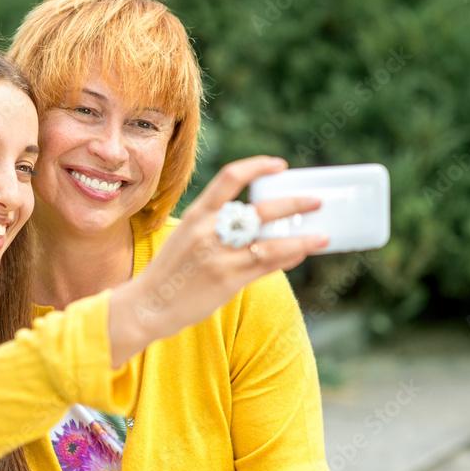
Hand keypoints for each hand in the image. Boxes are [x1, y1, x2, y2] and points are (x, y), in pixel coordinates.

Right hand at [108, 155, 325, 365]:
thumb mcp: (185, 238)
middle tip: (314, 201)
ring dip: (302, 237)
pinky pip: (265, 265)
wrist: (147, 305)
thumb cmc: (169, 272)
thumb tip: (253, 223)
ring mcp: (219, 257)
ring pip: (270, 241)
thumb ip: (214, 227)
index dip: (258, 166)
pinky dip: (287, 257)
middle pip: (260, 209)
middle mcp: (208, 232)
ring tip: (323, 234)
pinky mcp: (227, 280)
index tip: (279, 165)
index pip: (230, 178)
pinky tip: (301, 252)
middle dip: (293, 203)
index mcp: (196, 215)